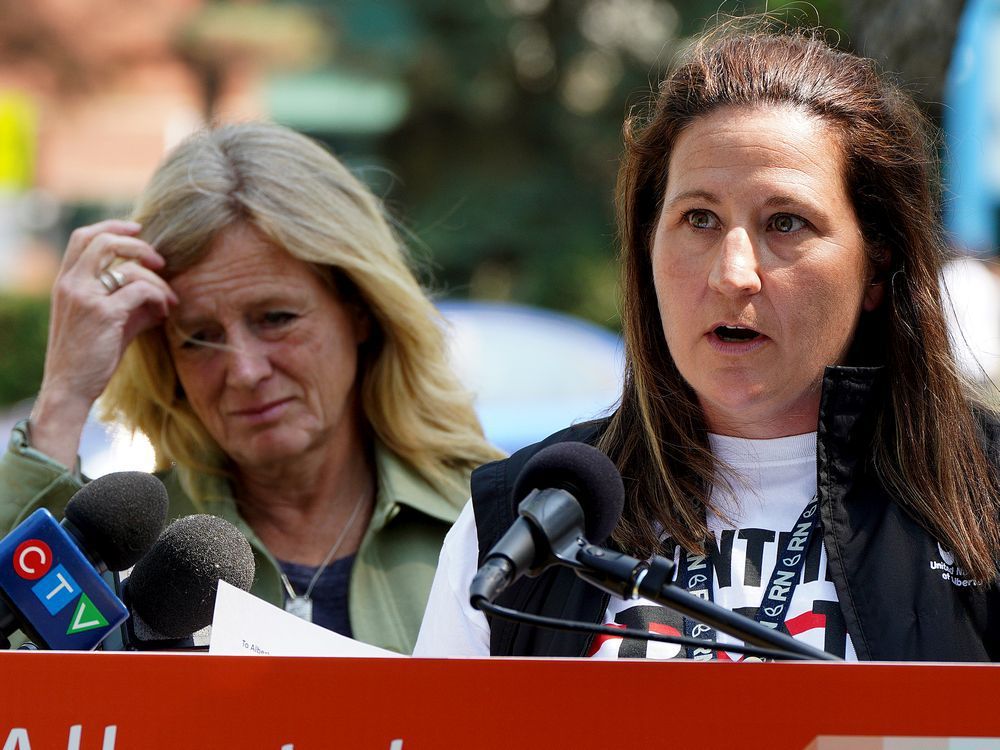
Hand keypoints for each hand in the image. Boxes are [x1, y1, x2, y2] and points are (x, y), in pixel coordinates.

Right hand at [30, 220, 178, 466]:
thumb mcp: (107, 323)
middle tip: (161, 261)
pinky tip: (164, 312)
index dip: (112, 227)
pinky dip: (158, 297)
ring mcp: (84, 297)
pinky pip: (140, 291)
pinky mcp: (103, 314)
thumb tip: (162, 295)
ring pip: (129, 267)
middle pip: (104, 241)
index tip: (138, 229)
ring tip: (170, 299)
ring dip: (158, 281)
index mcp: (65, 282)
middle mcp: (70, 284)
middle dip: (138, 245)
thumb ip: (129, 303)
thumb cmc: (90, 358)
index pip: (84, 237)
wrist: (69, 389)